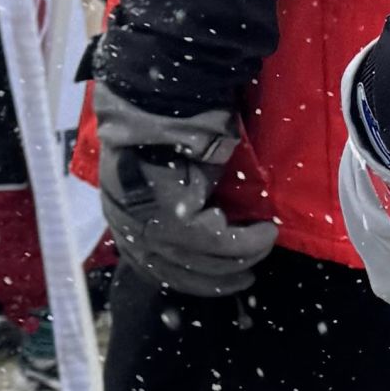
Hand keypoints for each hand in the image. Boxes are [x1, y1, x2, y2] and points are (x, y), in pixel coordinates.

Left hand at [93, 86, 278, 296]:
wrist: (154, 109)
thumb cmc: (156, 137)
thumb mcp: (158, 183)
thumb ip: (173, 211)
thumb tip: (203, 226)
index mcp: (123, 226)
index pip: (159, 271)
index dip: (195, 281)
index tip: (223, 280)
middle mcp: (133, 235)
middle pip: (184, 274)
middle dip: (222, 279)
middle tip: (248, 275)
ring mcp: (154, 232)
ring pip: (209, 262)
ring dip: (245, 255)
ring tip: (265, 240)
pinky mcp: (179, 224)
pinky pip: (225, 242)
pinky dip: (251, 240)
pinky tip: (266, 230)